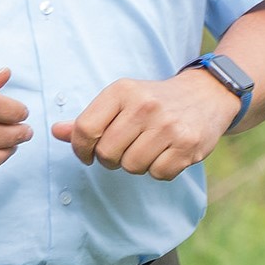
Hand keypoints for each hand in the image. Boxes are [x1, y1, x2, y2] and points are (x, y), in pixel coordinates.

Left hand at [58, 70, 238, 180]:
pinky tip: (167, 153)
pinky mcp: (188, 144)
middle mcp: (146, 105)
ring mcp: (169, 125)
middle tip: (125, 149)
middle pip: (107, 153)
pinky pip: (158, 174)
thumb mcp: (122, 100)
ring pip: (132, 166)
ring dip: (136, 165)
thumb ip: (89, 119)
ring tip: (148, 149)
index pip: (85, 129)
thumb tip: (55, 132)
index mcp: (123, 90)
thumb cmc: (155, 101)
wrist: (208, 94)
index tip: (88, 154)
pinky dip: (159, 170)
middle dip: (111, 159)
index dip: (81, 149)